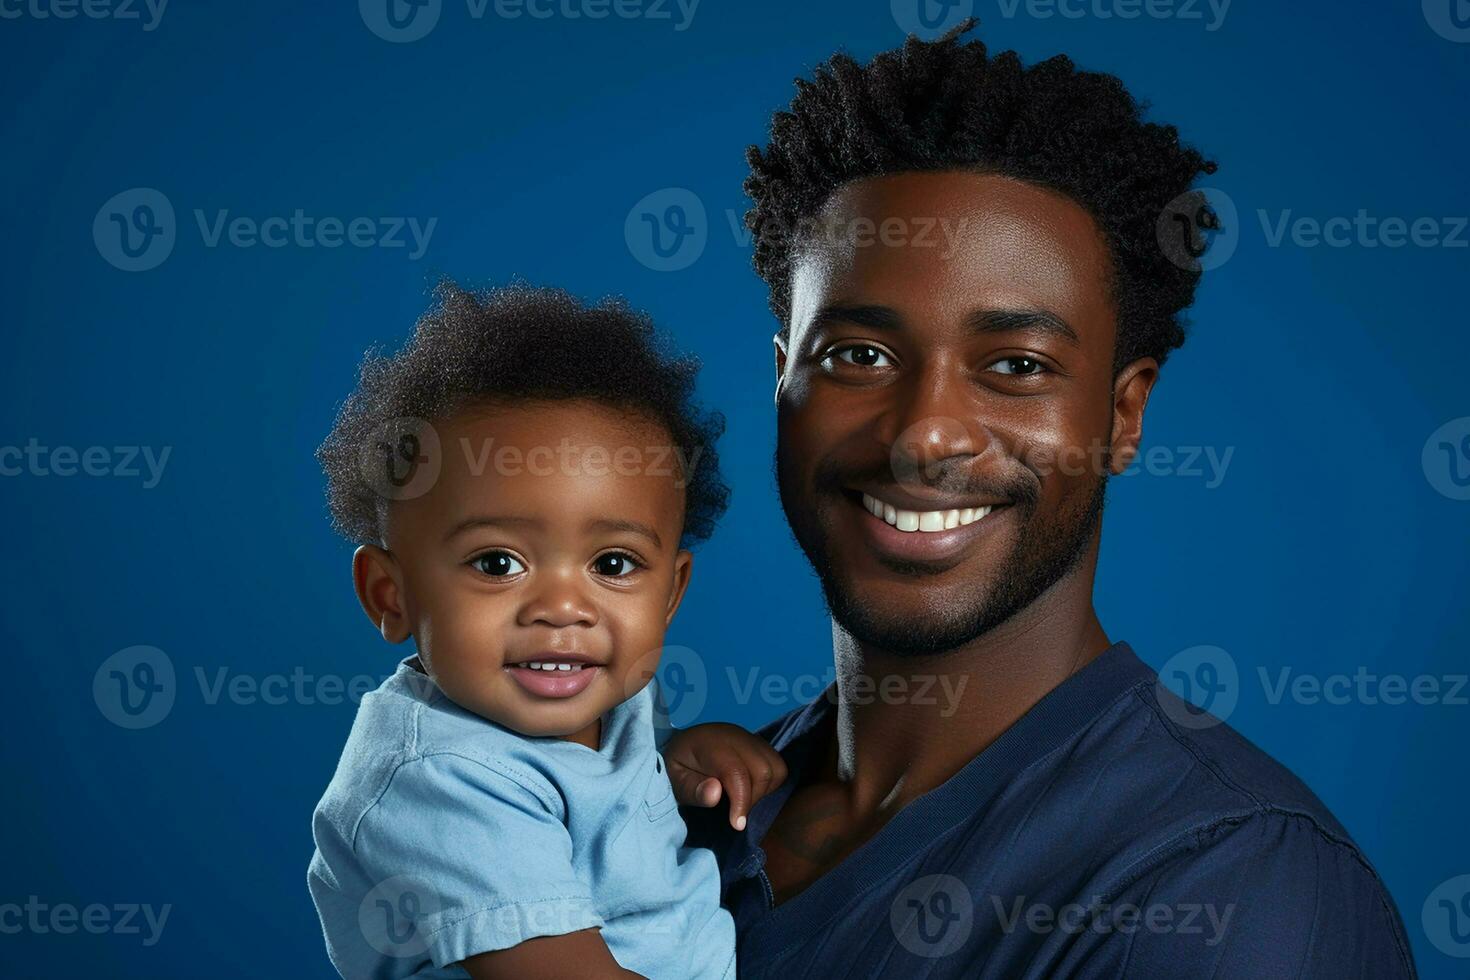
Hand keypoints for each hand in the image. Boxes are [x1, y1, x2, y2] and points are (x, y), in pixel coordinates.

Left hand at [661, 723, 788, 830]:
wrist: (683, 745)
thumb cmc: (677, 768)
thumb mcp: (675, 781)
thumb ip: (692, 789)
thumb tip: (716, 793)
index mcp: (711, 745)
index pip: (736, 772)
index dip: (741, 801)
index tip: (737, 825)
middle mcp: (736, 737)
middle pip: (763, 770)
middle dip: (753, 799)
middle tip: (735, 813)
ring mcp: (750, 738)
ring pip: (776, 768)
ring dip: (765, 791)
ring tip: (742, 801)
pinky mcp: (760, 743)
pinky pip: (778, 765)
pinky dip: (770, 783)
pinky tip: (751, 790)